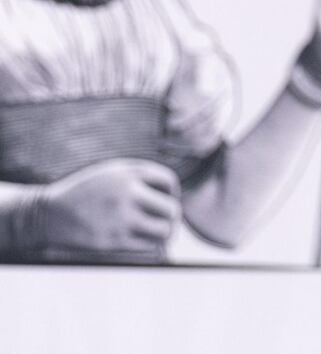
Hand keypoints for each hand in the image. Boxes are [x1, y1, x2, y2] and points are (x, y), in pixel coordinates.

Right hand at [39, 159, 181, 252]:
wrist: (48, 214)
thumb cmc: (86, 192)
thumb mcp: (112, 172)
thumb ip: (141, 176)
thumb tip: (174, 194)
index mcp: (127, 174)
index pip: (169, 181)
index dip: (172, 192)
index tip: (164, 199)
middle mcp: (126, 193)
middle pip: (171, 208)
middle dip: (173, 216)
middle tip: (168, 221)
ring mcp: (120, 218)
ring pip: (164, 230)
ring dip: (167, 233)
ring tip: (163, 234)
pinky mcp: (113, 240)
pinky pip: (148, 246)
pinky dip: (153, 245)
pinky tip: (149, 243)